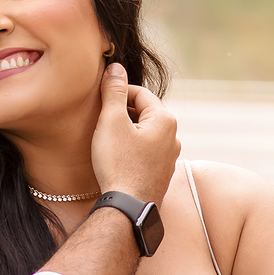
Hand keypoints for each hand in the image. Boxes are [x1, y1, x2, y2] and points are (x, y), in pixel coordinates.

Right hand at [91, 63, 179, 206]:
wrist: (128, 207)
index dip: (117, 92)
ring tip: (107, 139)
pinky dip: (132, 148)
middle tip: (100, 120)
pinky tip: (117, 157)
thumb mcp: (111, 122)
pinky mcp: (162, 173)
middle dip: (122, 112)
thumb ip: (113, 91)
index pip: (140, 93)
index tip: (99, 100)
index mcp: (165, 120)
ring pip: (145, 133)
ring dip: (127, 131)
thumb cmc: (118, 163)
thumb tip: (116, 68)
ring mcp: (170, 157)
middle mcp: (174, 137)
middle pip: (144, 112)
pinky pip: (146, 151)